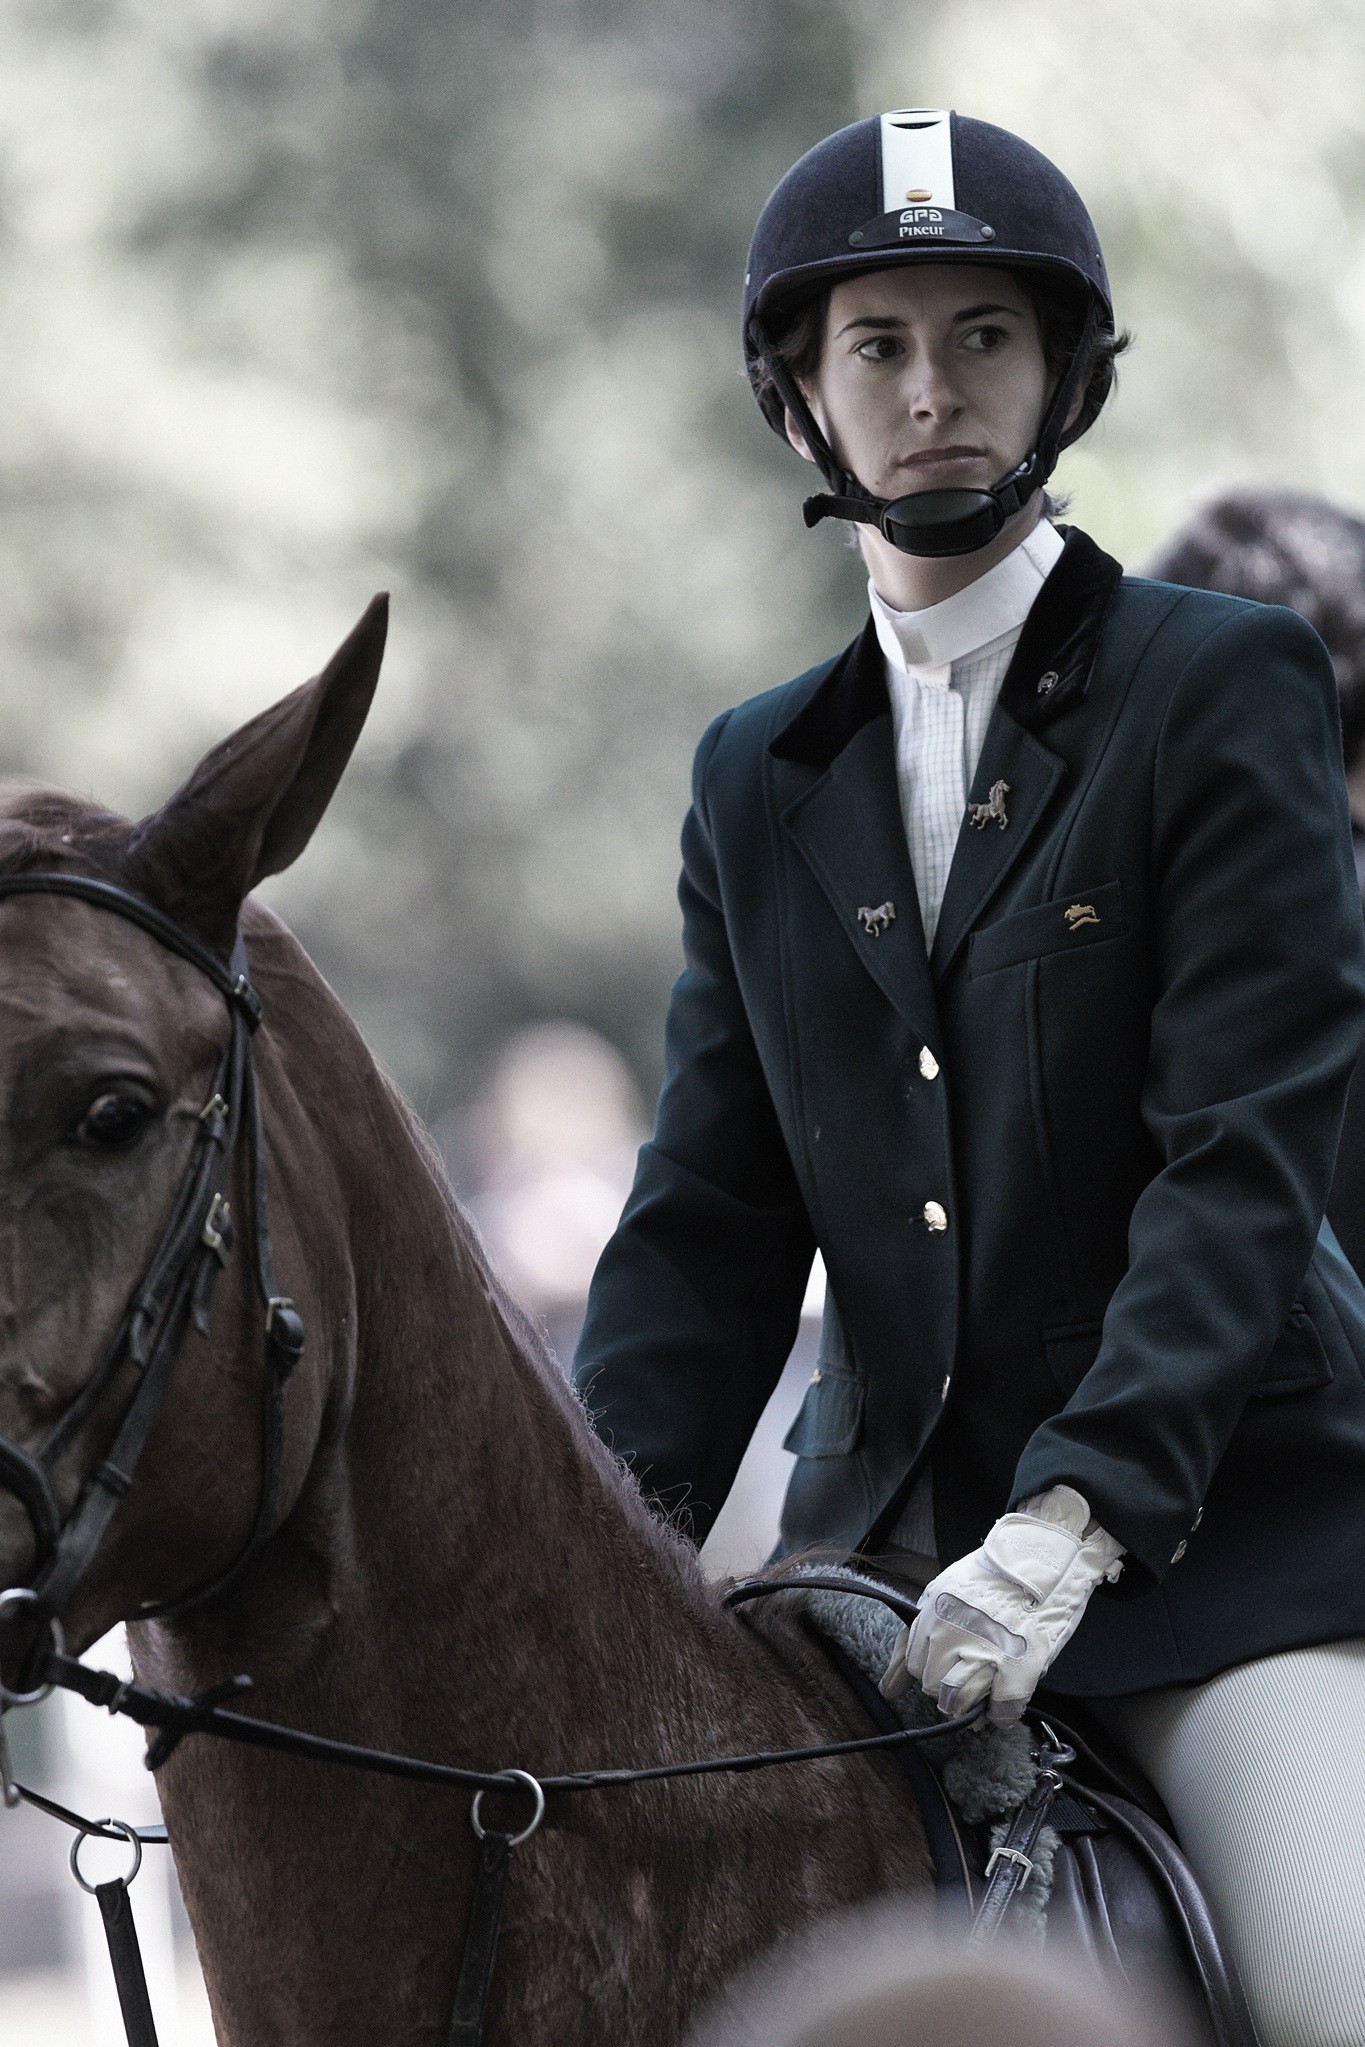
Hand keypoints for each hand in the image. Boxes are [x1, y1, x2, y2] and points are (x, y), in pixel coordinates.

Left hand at [880, 1484, 1123, 1723]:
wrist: (1045, 1558)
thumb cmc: (996, 1575)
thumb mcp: (943, 1593)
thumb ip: (916, 1636)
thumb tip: (889, 1686)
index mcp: (932, 1615)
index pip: (913, 1666)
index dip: (931, 1668)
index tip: (945, 1667)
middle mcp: (951, 1636)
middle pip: (934, 1688)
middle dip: (949, 1684)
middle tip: (973, 1666)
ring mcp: (984, 1655)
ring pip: (960, 1705)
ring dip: (973, 1701)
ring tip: (989, 1681)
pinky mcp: (1018, 1672)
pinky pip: (1000, 1713)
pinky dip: (1002, 1711)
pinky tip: (1007, 1693)